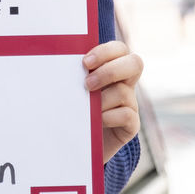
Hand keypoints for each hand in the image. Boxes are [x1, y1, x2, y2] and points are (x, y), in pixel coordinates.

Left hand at [83, 40, 143, 161]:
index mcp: (112, 68)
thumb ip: (74, 74)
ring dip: (101, 100)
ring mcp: (130, 104)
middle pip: (135, 63)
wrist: (75, 143)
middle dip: (110, 71)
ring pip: (123, 91)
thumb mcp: (73, 89)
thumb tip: (59, 60)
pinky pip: (127, 115)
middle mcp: (125, 84)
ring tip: (85, 110)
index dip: (106, 52)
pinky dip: (108, 117)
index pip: (119, 49)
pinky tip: (96, 122)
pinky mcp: (131, 125)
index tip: (85, 63)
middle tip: (87, 84)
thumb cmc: (72, 110)